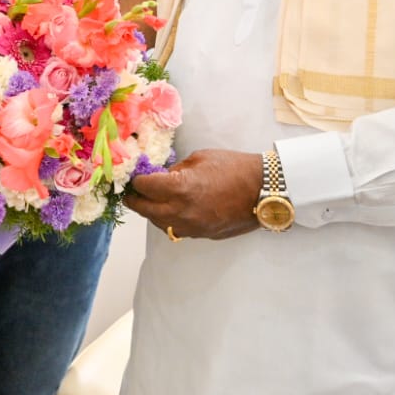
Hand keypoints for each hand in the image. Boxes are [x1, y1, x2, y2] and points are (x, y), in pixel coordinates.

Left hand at [124, 148, 263, 240]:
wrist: (263, 190)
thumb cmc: (234, 168)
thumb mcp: (200, 158)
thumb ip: (177, 170)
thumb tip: (161, 176)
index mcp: (180, 188)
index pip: (144, 188)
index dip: (135, 180)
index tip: (133, 176)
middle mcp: (182, 212)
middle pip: (144, 210)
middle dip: (135, 199)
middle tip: (131, 191)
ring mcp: (192, 227)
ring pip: (158, 224)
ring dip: (150, 212)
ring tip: (149, 200)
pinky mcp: (201, 235)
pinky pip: (175, 230)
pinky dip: (167, 220)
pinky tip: (169, 209)